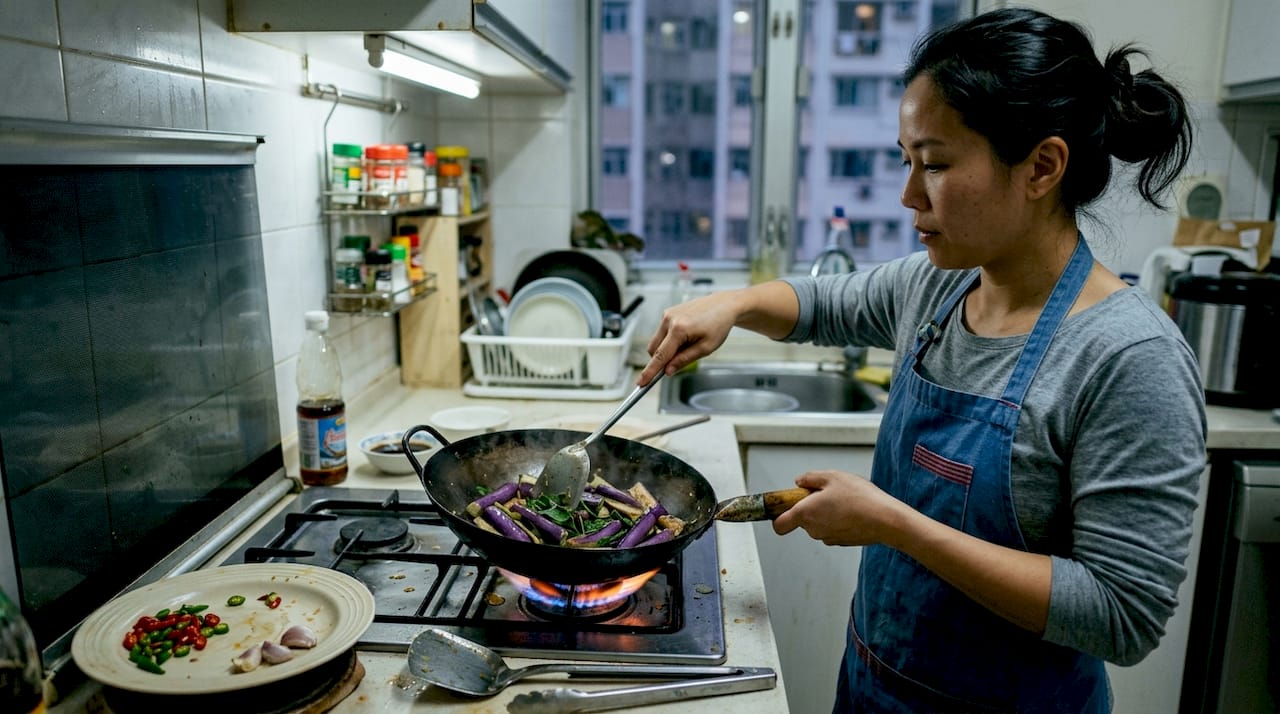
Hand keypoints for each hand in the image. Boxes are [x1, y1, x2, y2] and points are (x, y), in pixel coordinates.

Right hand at [638, 292, 740, 384]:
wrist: (724, 305)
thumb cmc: (718, 324)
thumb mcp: (705, 348)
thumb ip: (684, 360)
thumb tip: (668, 370)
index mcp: (679, 329)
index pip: (660, 356)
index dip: (650, 372)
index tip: (641, 382)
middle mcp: (669, 319)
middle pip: (653, 349)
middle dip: (662, 360)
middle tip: (678, 363)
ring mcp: (667, 314)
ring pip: (657, 342)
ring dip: (667, 349)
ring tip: (688, 344)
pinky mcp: (668, 312)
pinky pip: (662, 333)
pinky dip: (669, 340)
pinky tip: (686, 336)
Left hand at [771, 470, 904, 545]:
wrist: (885, 519)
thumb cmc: (859, 497)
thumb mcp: (832, 477)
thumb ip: (810, 478)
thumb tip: (799, 482)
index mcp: (805, 513)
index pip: (779, 525)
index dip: (778, 516)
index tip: (784, 506)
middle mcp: (813, 530)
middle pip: (802, 520)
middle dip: (810, 507)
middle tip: (827, 493)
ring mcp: (828, 538)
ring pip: (819, 524)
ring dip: (825, 513)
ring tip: (844, 500)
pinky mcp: (842, 541)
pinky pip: (833, 529)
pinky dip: (838, 520)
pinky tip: (853, 510)